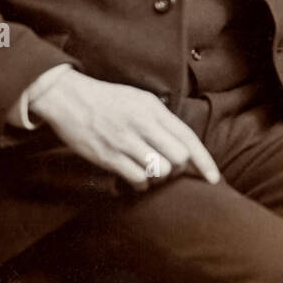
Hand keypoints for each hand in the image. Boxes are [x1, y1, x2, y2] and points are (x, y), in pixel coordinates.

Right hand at [29, 68, 220, 191]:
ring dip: (158, 177)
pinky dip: (141, 184)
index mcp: (152, 108)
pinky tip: (135, 178)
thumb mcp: (139, 99)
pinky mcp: (107, 156)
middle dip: (177, 168)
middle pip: (178, 158)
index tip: (214, 179)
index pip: (187, 137)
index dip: (205, 161)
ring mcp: (124, 141)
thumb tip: (183, 145)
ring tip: (148, 170)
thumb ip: (161, 119)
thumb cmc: (107, 100)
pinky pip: (137, 179)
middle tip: (167, 167)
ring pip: (159, 171)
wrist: (68, 98)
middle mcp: (141, 123)